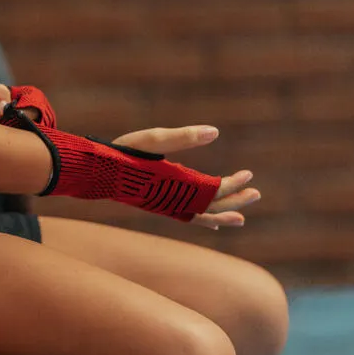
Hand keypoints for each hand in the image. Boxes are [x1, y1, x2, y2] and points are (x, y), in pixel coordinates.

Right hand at [112, 124, 259, 230]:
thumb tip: (216, 132)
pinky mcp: (159, 206)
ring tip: (242, 219)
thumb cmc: (124, 152)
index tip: (248, 175)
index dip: (232, 185)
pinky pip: (187, 218)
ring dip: (222, 214)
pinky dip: (203, 220)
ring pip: (200, 216)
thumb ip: (185, 136)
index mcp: (175, 185)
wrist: (97, 172)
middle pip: (210, 206)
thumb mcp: (155, 139)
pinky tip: (213, 222)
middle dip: (234, 201)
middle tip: (257, 194)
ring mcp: (166, 206)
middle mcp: (173, 200)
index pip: (212, 191)